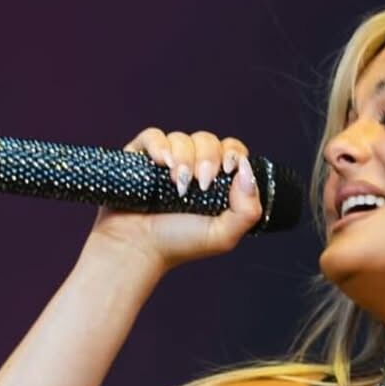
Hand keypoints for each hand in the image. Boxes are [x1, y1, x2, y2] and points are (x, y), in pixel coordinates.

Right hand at [87, 128, 262, 272]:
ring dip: (184, 157)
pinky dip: (159, 146)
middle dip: (207, 159)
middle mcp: (191, 168)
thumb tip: (246, 170)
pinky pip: (152, 136)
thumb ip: (248, 209)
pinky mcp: (139, 158)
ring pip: (182, 138)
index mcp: (215, 182)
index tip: (226, 170)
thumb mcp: (223, 235)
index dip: (232, 153)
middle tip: (200, 184)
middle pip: (208, 140)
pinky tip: (161, 163)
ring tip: (176, 183)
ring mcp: (165, 162)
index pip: (232, 150)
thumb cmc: (177, 245)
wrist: (136, 249)